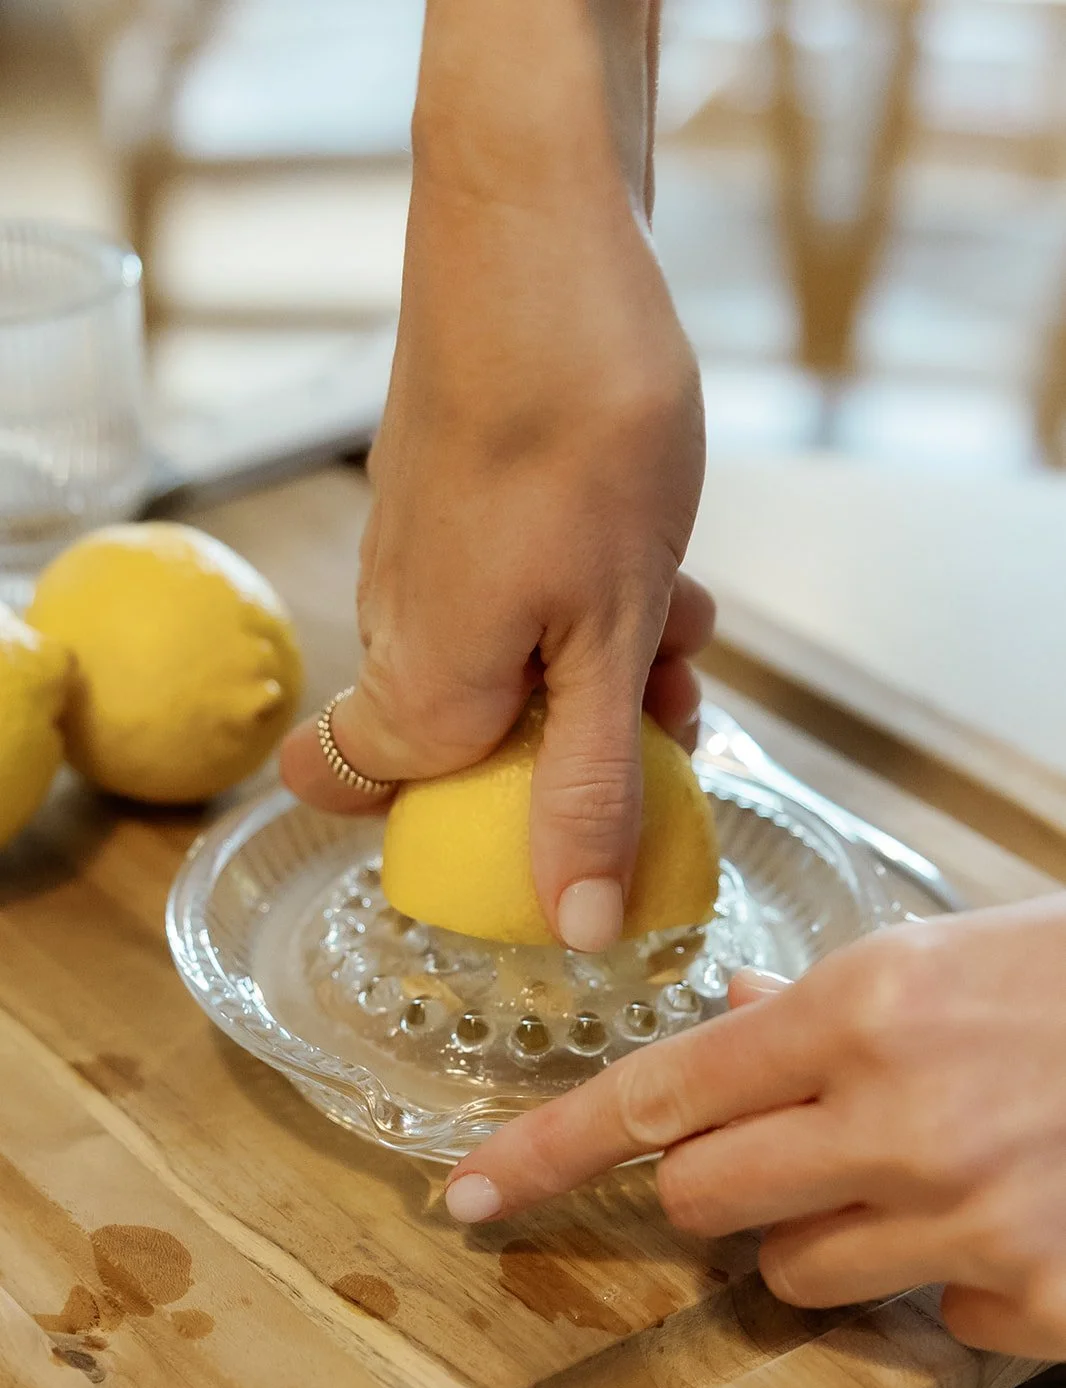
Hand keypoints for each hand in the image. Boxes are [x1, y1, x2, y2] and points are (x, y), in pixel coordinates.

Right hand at [281, 0, 711, 953]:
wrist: (539, 236)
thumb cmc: (574, 441)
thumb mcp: (609, 641)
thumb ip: (588, 788)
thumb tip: (579, 927)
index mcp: (416, 691)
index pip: (357, 794)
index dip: (442, 821)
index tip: (538, 811)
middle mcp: (395, 631)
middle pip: (469, 737)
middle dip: (580, 736)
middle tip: (672, 700)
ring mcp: (418, 558)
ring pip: (508, 659)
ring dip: (603, 660)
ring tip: (683, 611)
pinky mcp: (452, 500)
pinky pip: (516, 588)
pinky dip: (586, 593)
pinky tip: (657, 554)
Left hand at [444, 895, 1065, 1360]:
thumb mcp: (939, 955)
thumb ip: (812, 999)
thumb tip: (725, 1011)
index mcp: (860, 1009)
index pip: (659, 1093)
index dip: (548, 1148)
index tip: (473, 1191)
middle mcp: (898, 1120)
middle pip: (702, 1201)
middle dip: (714, 1185)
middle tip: (778, 1150)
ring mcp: (968, 1221)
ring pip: (796, 1275)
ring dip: (825, 1234)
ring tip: (914, 1170)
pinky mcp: (1033, 1302)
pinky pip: (923, 1322)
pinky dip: (942, 1280)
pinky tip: (1003, 1213)